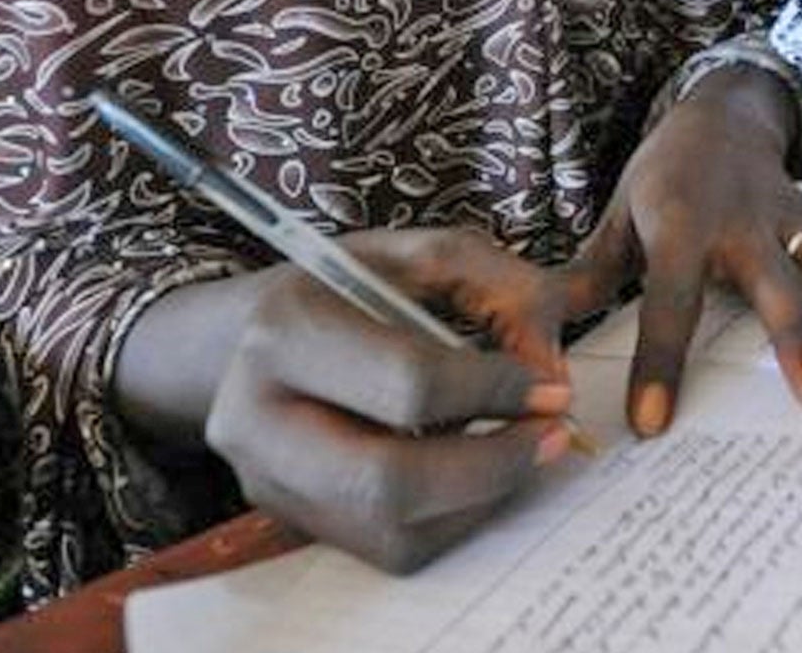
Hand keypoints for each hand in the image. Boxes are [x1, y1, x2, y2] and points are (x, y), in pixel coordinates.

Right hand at [201, 229, 581, 574]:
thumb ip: (503, 289)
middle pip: (388, 481)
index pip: (408, 383)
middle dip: (492, 464)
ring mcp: (271, 482)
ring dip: (481, 498)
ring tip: (525, 450)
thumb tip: (550, 371)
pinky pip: (391, 547)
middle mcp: (260, 418)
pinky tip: (480, 471)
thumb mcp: (423, 254)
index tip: (552, 387)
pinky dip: (455, 518)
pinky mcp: (296, 520)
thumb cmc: (347, 290)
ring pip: (393, 530)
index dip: (495, 390)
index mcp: (287, 331)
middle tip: (552, 435)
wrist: (248, 337)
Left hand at [567, 65, 801, 437]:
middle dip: (794, 339)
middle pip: (769, 287)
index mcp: (679, 230)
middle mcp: (740, 224)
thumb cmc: (659, 177)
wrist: (715, 111)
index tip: (655, 422)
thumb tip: (542, 330)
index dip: (659, 363)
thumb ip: (588, 274)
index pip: (666, 304)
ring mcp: (786, 219)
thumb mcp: (616, 216)